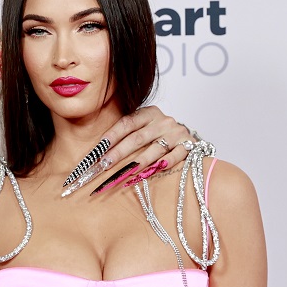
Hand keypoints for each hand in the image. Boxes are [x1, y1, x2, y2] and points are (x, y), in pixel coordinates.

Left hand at [63, 107, 194, 193]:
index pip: (127, 123)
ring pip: (154, 149)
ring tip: (124, 173)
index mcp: (149, 113)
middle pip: (137, 138)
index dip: (112, 136)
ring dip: (138, 163)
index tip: (98, 150)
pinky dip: (164, 164)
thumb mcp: (144, 127)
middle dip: (119, 153)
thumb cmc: (158, 133)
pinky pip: (175, 156)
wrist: (186, 135)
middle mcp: (163, 122)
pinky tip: (153, 170)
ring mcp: (177, 133)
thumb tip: (98, 152)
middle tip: (105, 165)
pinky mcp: (188, 145)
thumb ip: (127, 134)